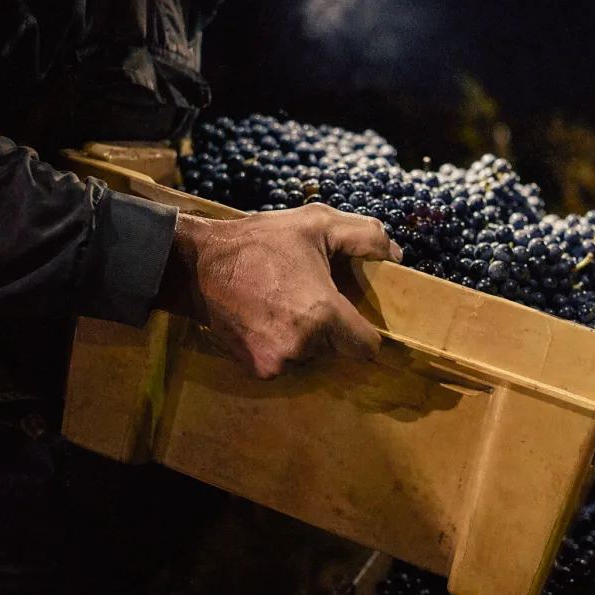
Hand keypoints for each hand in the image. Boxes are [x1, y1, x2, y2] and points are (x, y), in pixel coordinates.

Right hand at [161, 204, 401, 378]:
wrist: (199, 265)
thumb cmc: (261, 242)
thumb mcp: (316, 223)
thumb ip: (364, 237)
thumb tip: (396, 255)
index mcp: (323, 313)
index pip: (367, 347)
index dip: (365, 333)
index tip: (356, 317)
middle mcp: (303, 346)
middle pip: (338, 351)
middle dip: (332, 331)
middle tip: (313, 301)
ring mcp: (278, 362)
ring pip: (311, 359)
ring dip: (305, 340)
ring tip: (285, 308)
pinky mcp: (257, 370)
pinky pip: (285, 364)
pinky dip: (281, 347)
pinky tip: (266, 321)